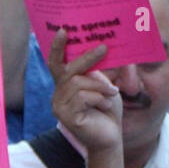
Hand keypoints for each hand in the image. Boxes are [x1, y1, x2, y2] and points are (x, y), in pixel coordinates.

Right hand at [48, 32, 121, 154]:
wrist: (110, 137)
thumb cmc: (107, 109)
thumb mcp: (105, 86)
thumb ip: (98, 73)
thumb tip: (100, 51)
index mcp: (65, 85)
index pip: (56, 63)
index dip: (58, 47)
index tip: (63, 30)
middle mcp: (58, 94)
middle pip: (68, 70)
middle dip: (87, 58)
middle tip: (104, 48)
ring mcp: (59, 106)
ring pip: (78, 83)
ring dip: (100, 86)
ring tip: (112, 93)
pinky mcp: (66, 117)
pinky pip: (82, 97)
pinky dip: (98, 98)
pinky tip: (105, 105)